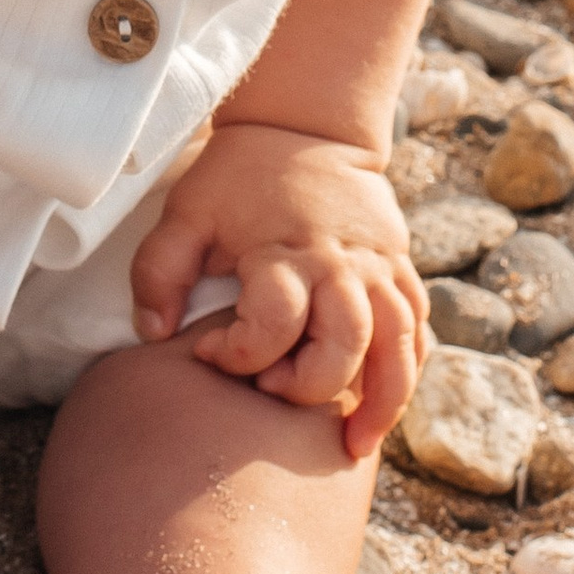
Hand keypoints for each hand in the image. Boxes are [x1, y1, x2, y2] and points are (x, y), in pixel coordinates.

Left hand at [129, 122, 427, 457]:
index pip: (272, 326)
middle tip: (267, 389)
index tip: (206, 350)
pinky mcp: (401, 269)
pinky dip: (408, 371)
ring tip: (355, 447)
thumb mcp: (185, 211)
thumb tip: (153, 333)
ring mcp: (380, 269)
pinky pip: (420, 330)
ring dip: (383, 403)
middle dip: (307, 386)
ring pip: (400, 348)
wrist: (307, 127)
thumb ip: (159, 270)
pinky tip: (383, 404)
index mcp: (285, 251)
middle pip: (345, 346)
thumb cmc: (239, 176)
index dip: (235, 354)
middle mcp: (340, 264)